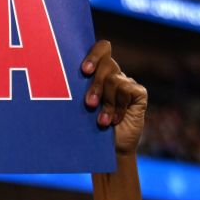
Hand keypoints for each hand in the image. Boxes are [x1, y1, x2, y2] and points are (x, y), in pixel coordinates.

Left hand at [81, 40, 146, 156]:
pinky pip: (127, 92)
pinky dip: (119, 108)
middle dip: (96, 85)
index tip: (85, 71)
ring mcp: (127, 83)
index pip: (102, 49)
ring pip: (114, 80)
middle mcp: (114, 74)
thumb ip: (78, 90)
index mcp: (98, 72)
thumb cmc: (89, 128)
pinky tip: (115, 120)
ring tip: (101, 121)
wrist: (109, 150)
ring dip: (106, 103)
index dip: (94, 55)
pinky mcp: (139, 93)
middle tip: (90, 104)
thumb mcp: (80, 108)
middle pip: (107, 64)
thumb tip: (61, 77)